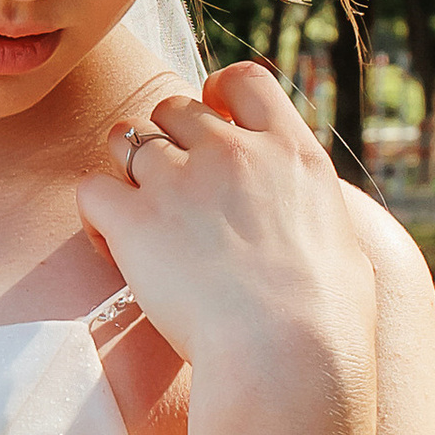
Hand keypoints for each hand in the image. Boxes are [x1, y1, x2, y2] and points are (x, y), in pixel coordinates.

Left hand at [77, 61, 378, 406]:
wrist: (287, 354)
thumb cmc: (328, 323)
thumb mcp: (342, 245)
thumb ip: (309, 213)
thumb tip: (303, 220)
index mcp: (290, 152)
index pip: (244, 80)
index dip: (218, 93)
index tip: (212, 117)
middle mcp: (233, 152)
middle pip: (175, 108)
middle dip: (167, 138)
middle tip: (171, 190)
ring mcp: (180, 180)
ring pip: (126, 138)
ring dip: (128, 169)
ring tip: (139, 218)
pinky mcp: (135, 220)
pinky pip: (92, 190)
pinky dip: (97, 214)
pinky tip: (115, 246)